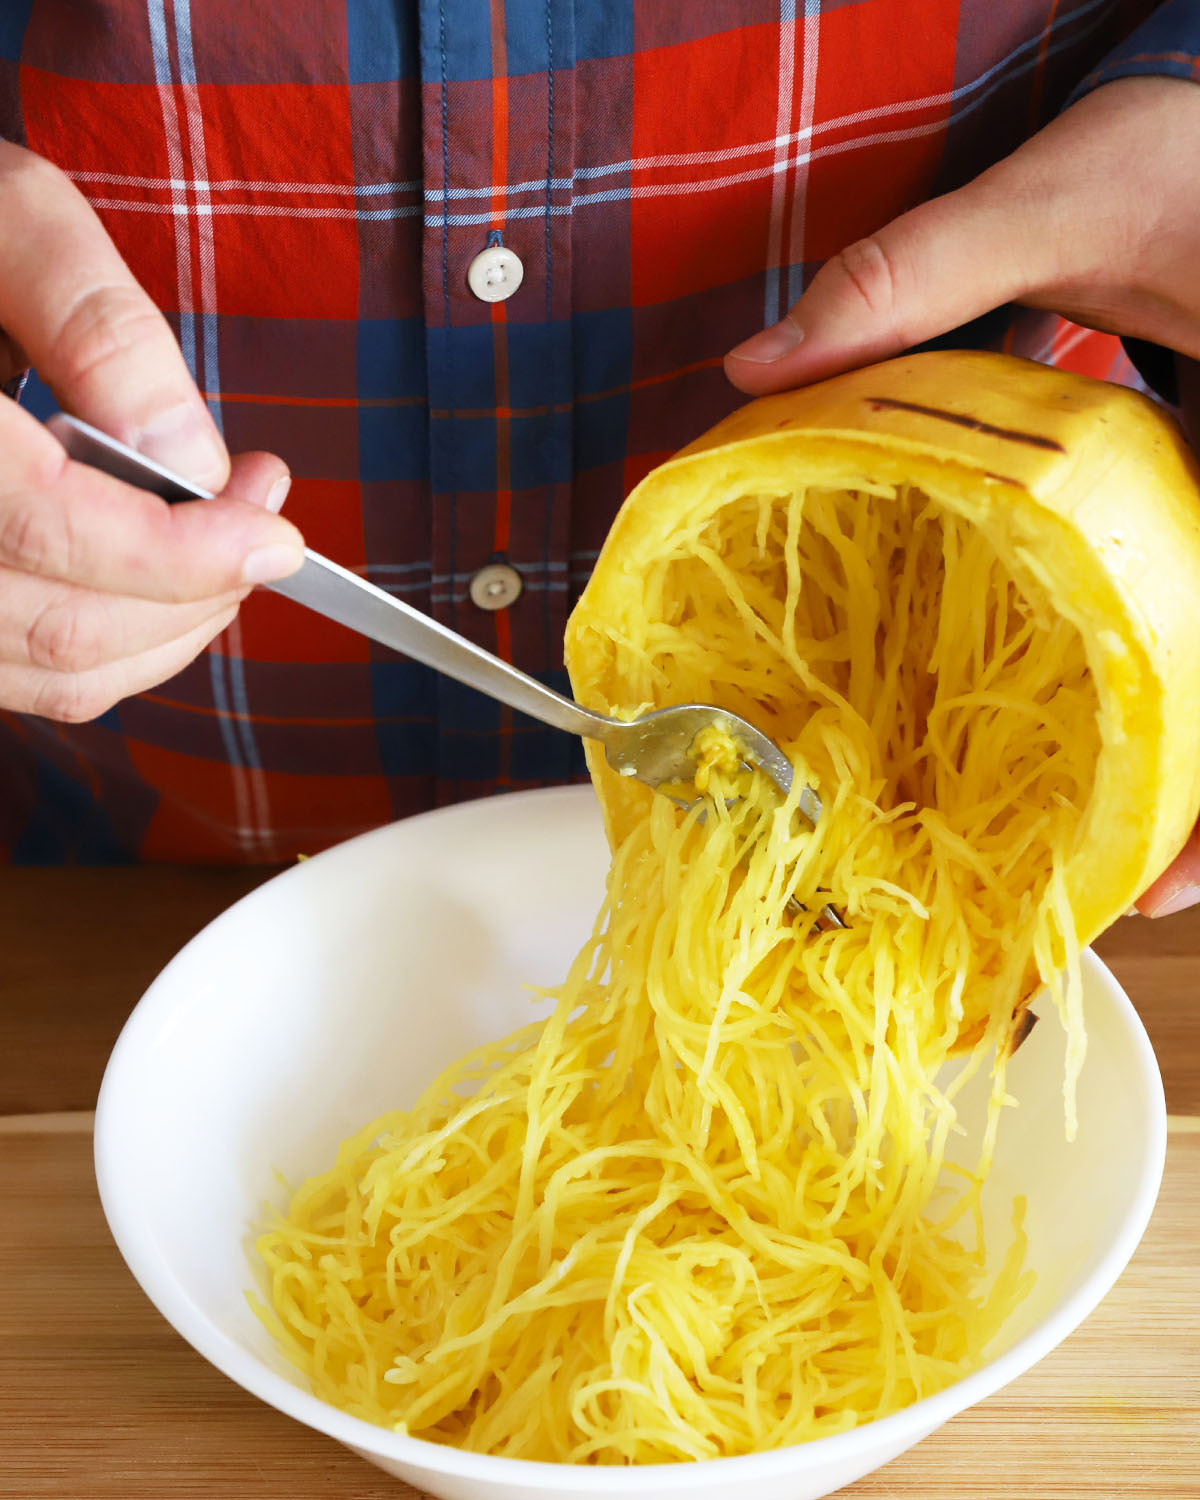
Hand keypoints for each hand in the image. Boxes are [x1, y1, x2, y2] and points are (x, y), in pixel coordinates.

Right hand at [0, 142, 303, 722]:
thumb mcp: (9, 219)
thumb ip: (101, 331)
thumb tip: (191, 463)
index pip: (52, 528)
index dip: (187, 550)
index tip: (276, 531)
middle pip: (63, 626)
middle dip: (197, 592)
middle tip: (261, 526)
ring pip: (51, 673)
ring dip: (168, 629)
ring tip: (220, 547)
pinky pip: (23, 679)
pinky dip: (113, 650)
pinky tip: (153, 582)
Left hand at [725, 76, 1199, 917]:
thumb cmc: (1190, 150)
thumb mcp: (1068, 200)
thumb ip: (923, 276)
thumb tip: (759, 365)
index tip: (1163, 879)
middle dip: (1194, 798)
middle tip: (1120, 893)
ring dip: (1176, 756)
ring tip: (1107, 846)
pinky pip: (1186, 596)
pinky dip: (1153, 660)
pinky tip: (1084, 701)